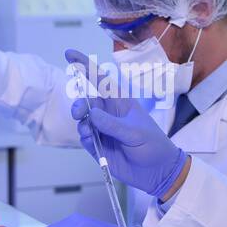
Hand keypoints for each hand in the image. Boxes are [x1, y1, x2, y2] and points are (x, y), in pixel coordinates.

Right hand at [66, 49, 187, 198]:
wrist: (157, 172)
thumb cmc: (153, 146)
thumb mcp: (136, 133)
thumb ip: (113, 125)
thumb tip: (92, 115)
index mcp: (120, 102)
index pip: (100, 79)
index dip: (84, 65)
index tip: (68, 54)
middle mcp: (109, 114)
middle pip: (86, 102)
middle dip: (79, 105)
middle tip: (80, 114)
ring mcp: (102, 130)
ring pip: (83, 121)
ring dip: (82, 124)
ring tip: (90, 133)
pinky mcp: (98, 146)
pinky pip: (84, 137)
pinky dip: (85, 137)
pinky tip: (92, 142)